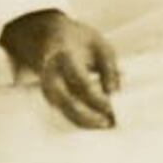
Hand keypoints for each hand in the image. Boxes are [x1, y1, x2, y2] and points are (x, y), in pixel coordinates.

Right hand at [0, 10, 119, 129]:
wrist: (49, 38)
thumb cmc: (79, 41)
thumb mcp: (99, 44)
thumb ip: (109, 66)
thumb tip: (114, 91)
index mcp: (64, 57)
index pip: (80, 82)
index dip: (96, 97)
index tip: (111, 106)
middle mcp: (51, 75)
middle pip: (67, 102)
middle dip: (89, 116)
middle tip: (109, 122)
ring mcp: (47, 88)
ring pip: (65, 112)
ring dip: (86, 122)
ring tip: (106, 124)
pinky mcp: (50, 97)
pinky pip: (65, 113)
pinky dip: (81, 121)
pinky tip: (97, 122)